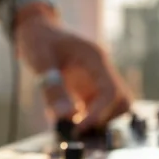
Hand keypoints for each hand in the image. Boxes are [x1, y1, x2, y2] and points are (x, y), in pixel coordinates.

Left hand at [14, 12, 131, 131]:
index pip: (111, 91)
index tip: (78, 128)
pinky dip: (87, 120)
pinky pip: (97, 110)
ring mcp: (97, 81)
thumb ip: (52, 88)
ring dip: (97, 121)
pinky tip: (67, 122)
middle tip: (77, 128)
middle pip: (121, 101)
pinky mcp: (89, 90)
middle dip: (103, 118)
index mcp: (95, 59)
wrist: (37, 30)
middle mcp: (101, 71)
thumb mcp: (40, 60)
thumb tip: (66, 117)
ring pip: (113, 108)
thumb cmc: (38, 40)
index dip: (98, 114)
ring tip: (71, 127)